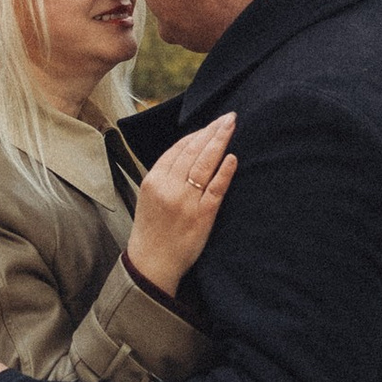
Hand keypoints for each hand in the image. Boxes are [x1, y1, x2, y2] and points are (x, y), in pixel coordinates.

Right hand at [126, 110, 237, 296]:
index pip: (178, 149)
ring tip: (231, 127)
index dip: (197, 134)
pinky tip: (233, 157)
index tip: (211, 124)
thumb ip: (165, 175)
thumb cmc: (152, 230)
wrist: (152, 263)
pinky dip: (224, 171)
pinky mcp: (202, 215)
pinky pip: (216, 188)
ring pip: (204, 165)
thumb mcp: (149, 197)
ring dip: (219, 142)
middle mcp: (169, 187)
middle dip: (212, 131)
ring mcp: (186, 201)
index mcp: (153, 180)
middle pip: (193, 152)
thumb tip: (188, 152)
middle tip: (228, 118)